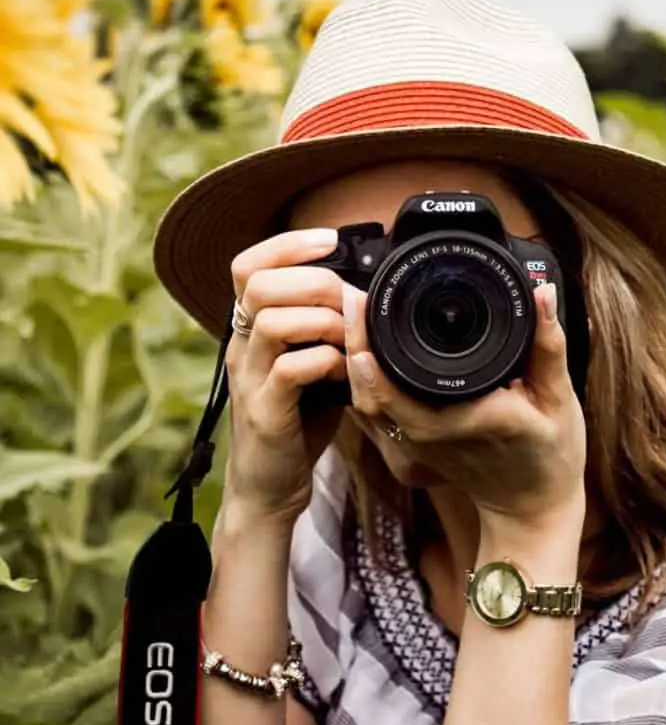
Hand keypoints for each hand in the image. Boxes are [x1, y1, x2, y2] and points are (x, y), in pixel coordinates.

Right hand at [225, 227, 346, 524]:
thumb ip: (327, 331)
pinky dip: (326, 362)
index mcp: (250, 330)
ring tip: (349, 339)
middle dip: (314, 281)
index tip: (330, 239)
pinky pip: (290, 369)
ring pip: (273, 321)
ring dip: (323, 321)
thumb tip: (366, 296)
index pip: (248, 265)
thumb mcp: (311, 365)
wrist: (270, 486)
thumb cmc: (297, 421)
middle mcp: (241, 348)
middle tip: (349, 300)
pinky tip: (344, 373)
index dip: (287, 244)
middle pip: (259, 283)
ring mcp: (248, 379)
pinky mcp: (264, 412)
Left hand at [343, 282, 586, 529]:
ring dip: (354, 362)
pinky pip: (377, 415)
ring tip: (355, 315)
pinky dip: (364, 383)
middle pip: (372, 395)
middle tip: (353, 298)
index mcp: (470, 421)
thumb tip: (541, 293)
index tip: (365, 311)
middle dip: (355, 344)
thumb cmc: (551, 456)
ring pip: (368, 406)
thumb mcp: (559, 399)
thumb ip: (548, 346)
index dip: (375, 359)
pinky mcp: (414, 448)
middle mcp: (435, 436)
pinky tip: (364, 349)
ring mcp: (419, 446)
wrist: (532, 507)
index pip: (405, 394)